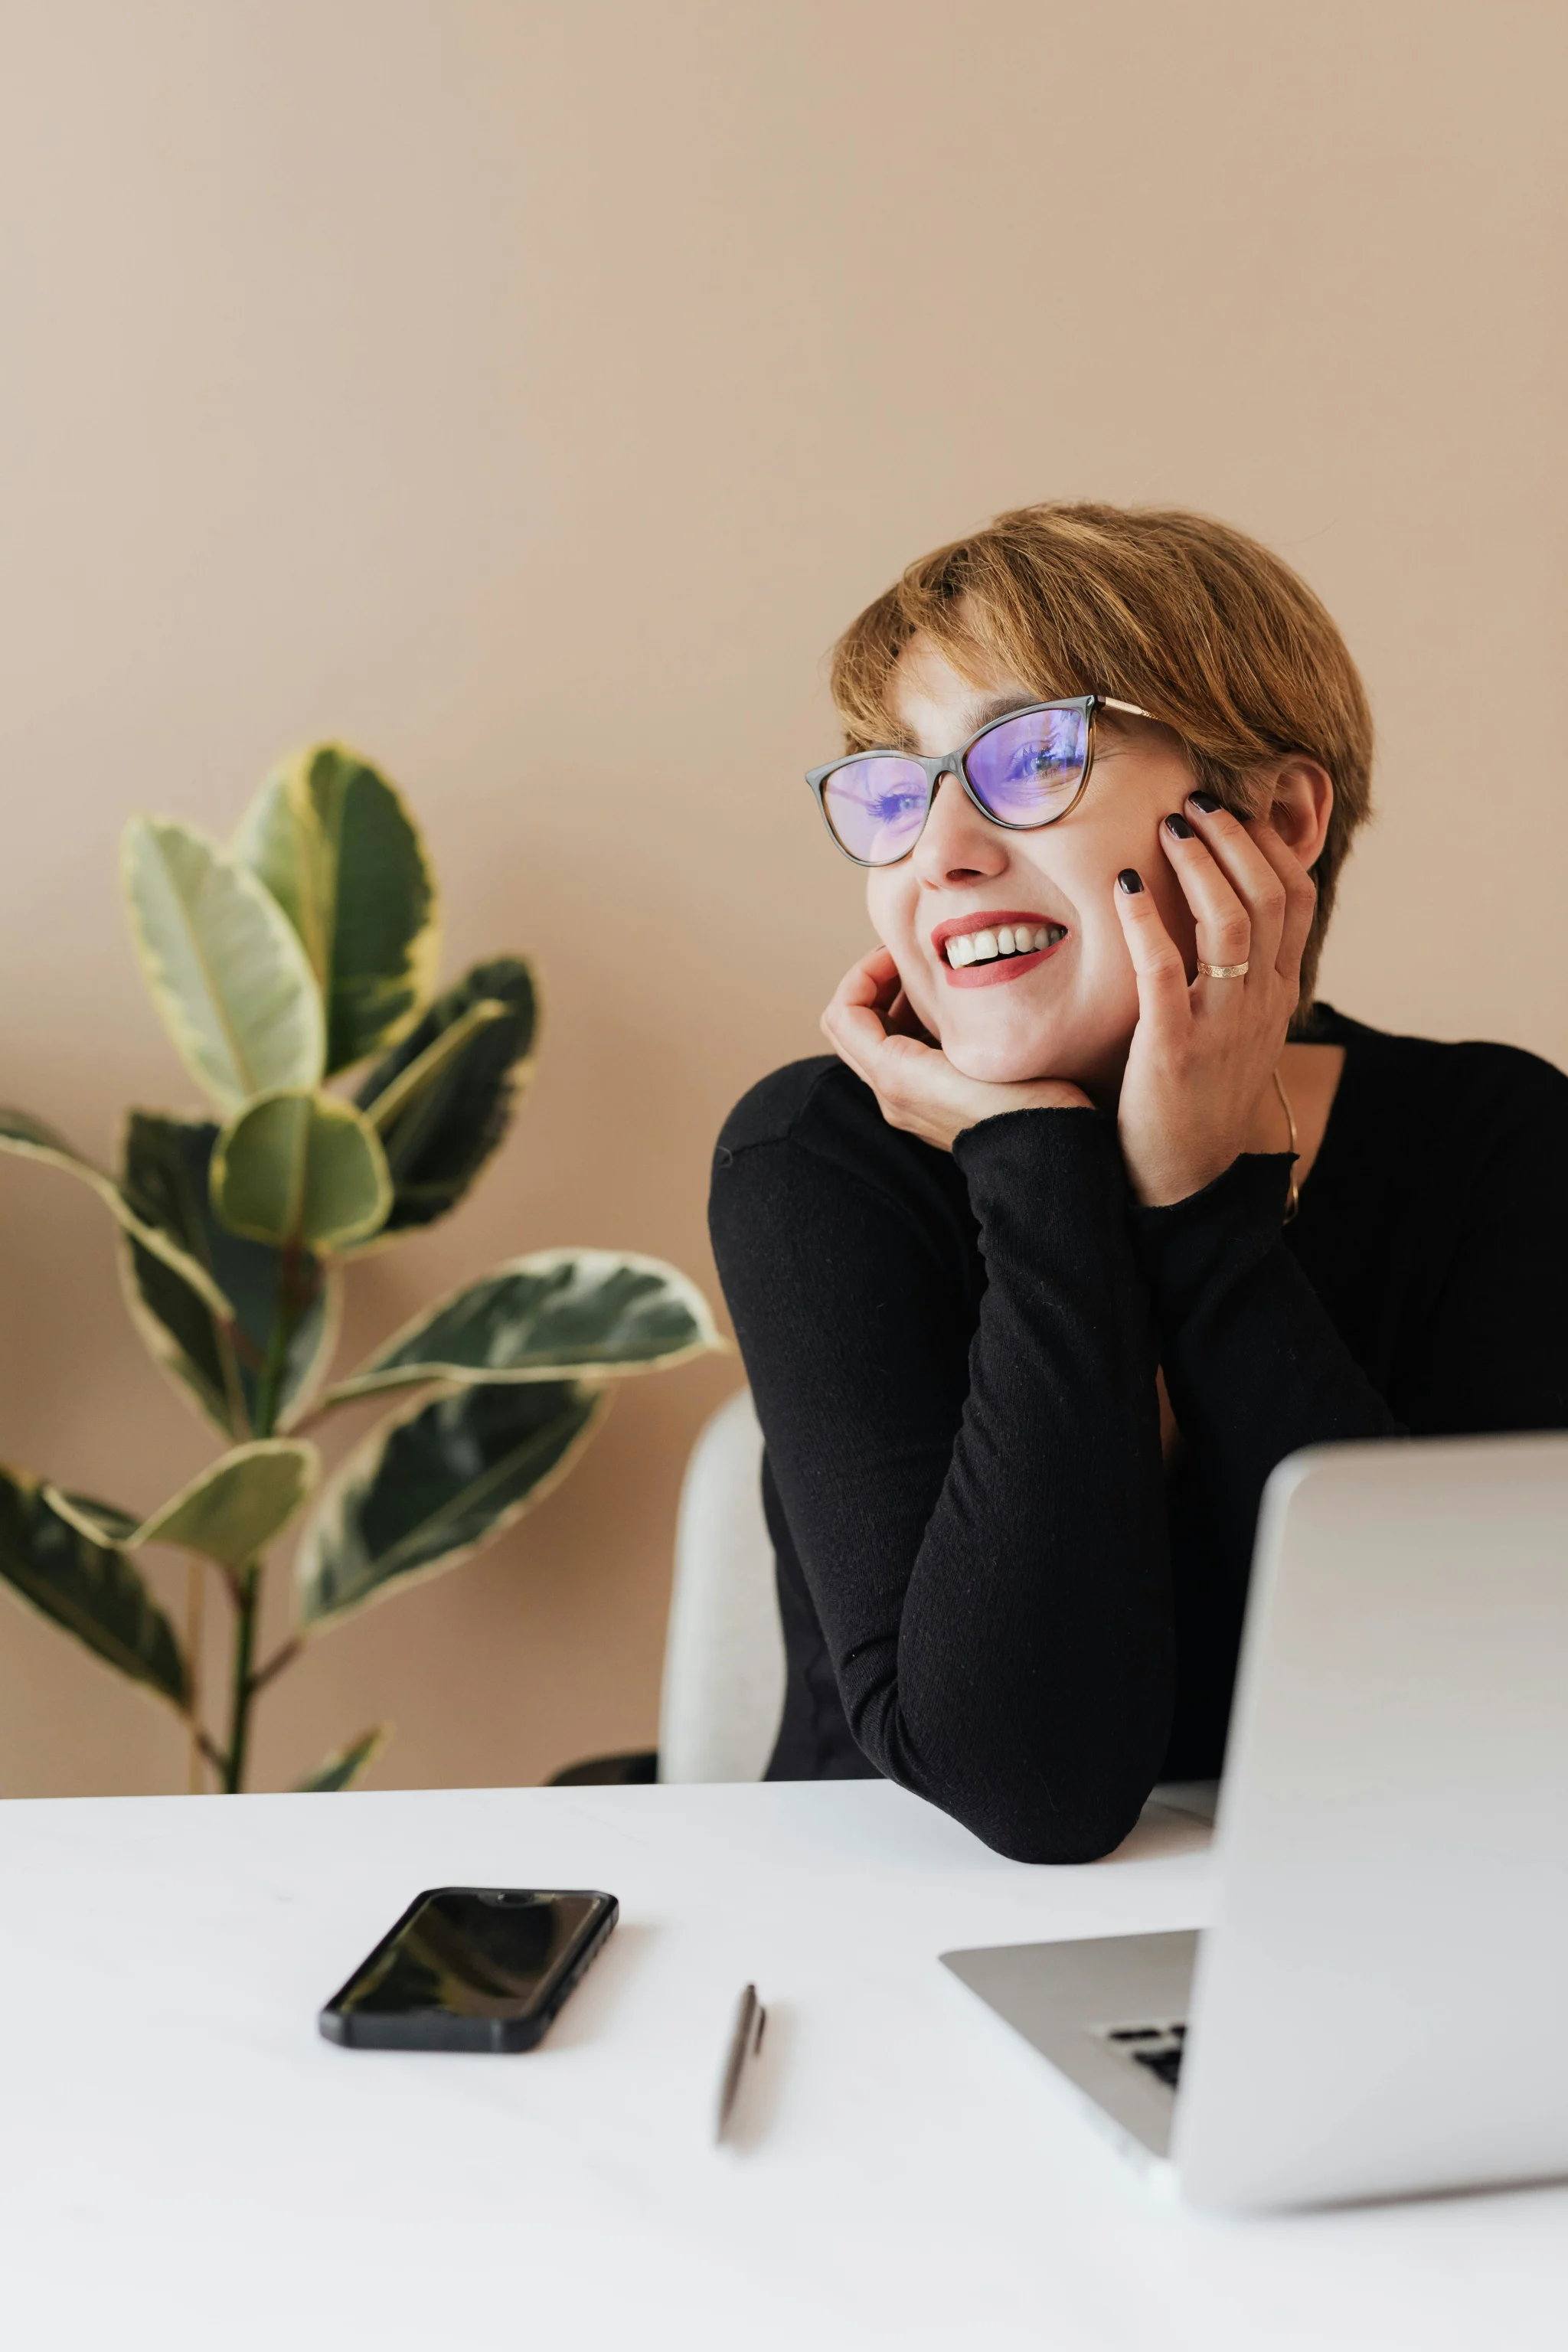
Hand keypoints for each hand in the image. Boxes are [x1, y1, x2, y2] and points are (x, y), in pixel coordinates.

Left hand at [821, 945, 1090, 1152]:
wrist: (1046, 1158)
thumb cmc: (1022, 1102)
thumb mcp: (975, 1049)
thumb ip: (938, 1013)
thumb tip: (919, 975)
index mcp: (893, 1076)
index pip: (843, 1012)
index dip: (864, 974)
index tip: (901, 954)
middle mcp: (890, 1093)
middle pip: (850, 1026)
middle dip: (872, 985)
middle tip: (911, 962)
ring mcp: (906, 1103)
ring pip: (873, 1041)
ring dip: (891, 1005)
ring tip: (932, 983)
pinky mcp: (927, 1106)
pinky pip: (898, 1057)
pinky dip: (910, 1027)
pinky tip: (949, 1014)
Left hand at [1113, 795, 1315, 1205]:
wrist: (1184, 1180)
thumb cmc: (1196, 1096)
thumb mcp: (1235, 1029)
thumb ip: (1237, 973)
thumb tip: (1218, 909)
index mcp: (1277, 994)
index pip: (1297, 898)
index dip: (1270, 843)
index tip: (1234, 807)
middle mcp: (1260, 1003)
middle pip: (1270, 895)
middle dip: (1235, 836)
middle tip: (1196, 800)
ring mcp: (1221, 1025)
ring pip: (1231, 921)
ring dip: (1199, 862)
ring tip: (1170, 825)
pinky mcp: (1174, 1048)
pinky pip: (1165, 969)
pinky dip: (1145, 919)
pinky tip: (1123, 885)